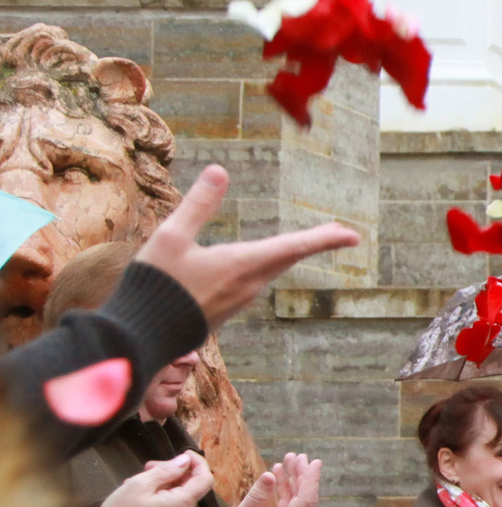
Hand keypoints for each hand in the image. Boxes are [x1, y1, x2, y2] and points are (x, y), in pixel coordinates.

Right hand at [85, 452, 211, 506]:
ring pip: (180, 494)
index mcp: (182, 505)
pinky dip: (161, 493)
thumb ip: (166, 471)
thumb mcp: (140, 484)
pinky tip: (140, 491)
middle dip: (174, 471)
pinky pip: (172, 504)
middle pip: (192, 486)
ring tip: (139, 479)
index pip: (205, 479)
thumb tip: (185, 460)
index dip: (199, 463)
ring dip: (164, 482)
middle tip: (149, 467)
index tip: (183, 453)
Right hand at [132, 166, 361, 331]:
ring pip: (274, 270)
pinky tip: (267, 263)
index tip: (353, 235)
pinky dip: (272, 266)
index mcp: (241, 265)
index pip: (292, 247)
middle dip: (315, 242)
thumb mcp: (171, 238)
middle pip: (290, 258)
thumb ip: (198, 205)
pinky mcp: (227, 309)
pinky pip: (257, 281)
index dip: (324, 239)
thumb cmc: (156, 285)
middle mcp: (248, 284)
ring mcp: (239, 299)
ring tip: (308, 242)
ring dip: (293, 253)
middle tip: (341, 233)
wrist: (143, 336)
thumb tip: (219, 171)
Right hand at [216, 453, 319, 506]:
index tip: (314, 462)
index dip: (310, 479)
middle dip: (302, 475)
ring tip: (288, 460)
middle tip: (298, 456)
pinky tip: (278, 475)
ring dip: (294, 480)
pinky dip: (286, 490)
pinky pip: (290, 506)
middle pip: (306, 498)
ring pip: (299, 501)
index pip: (306, 501)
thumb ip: (256, 497)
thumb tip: (270, 475)